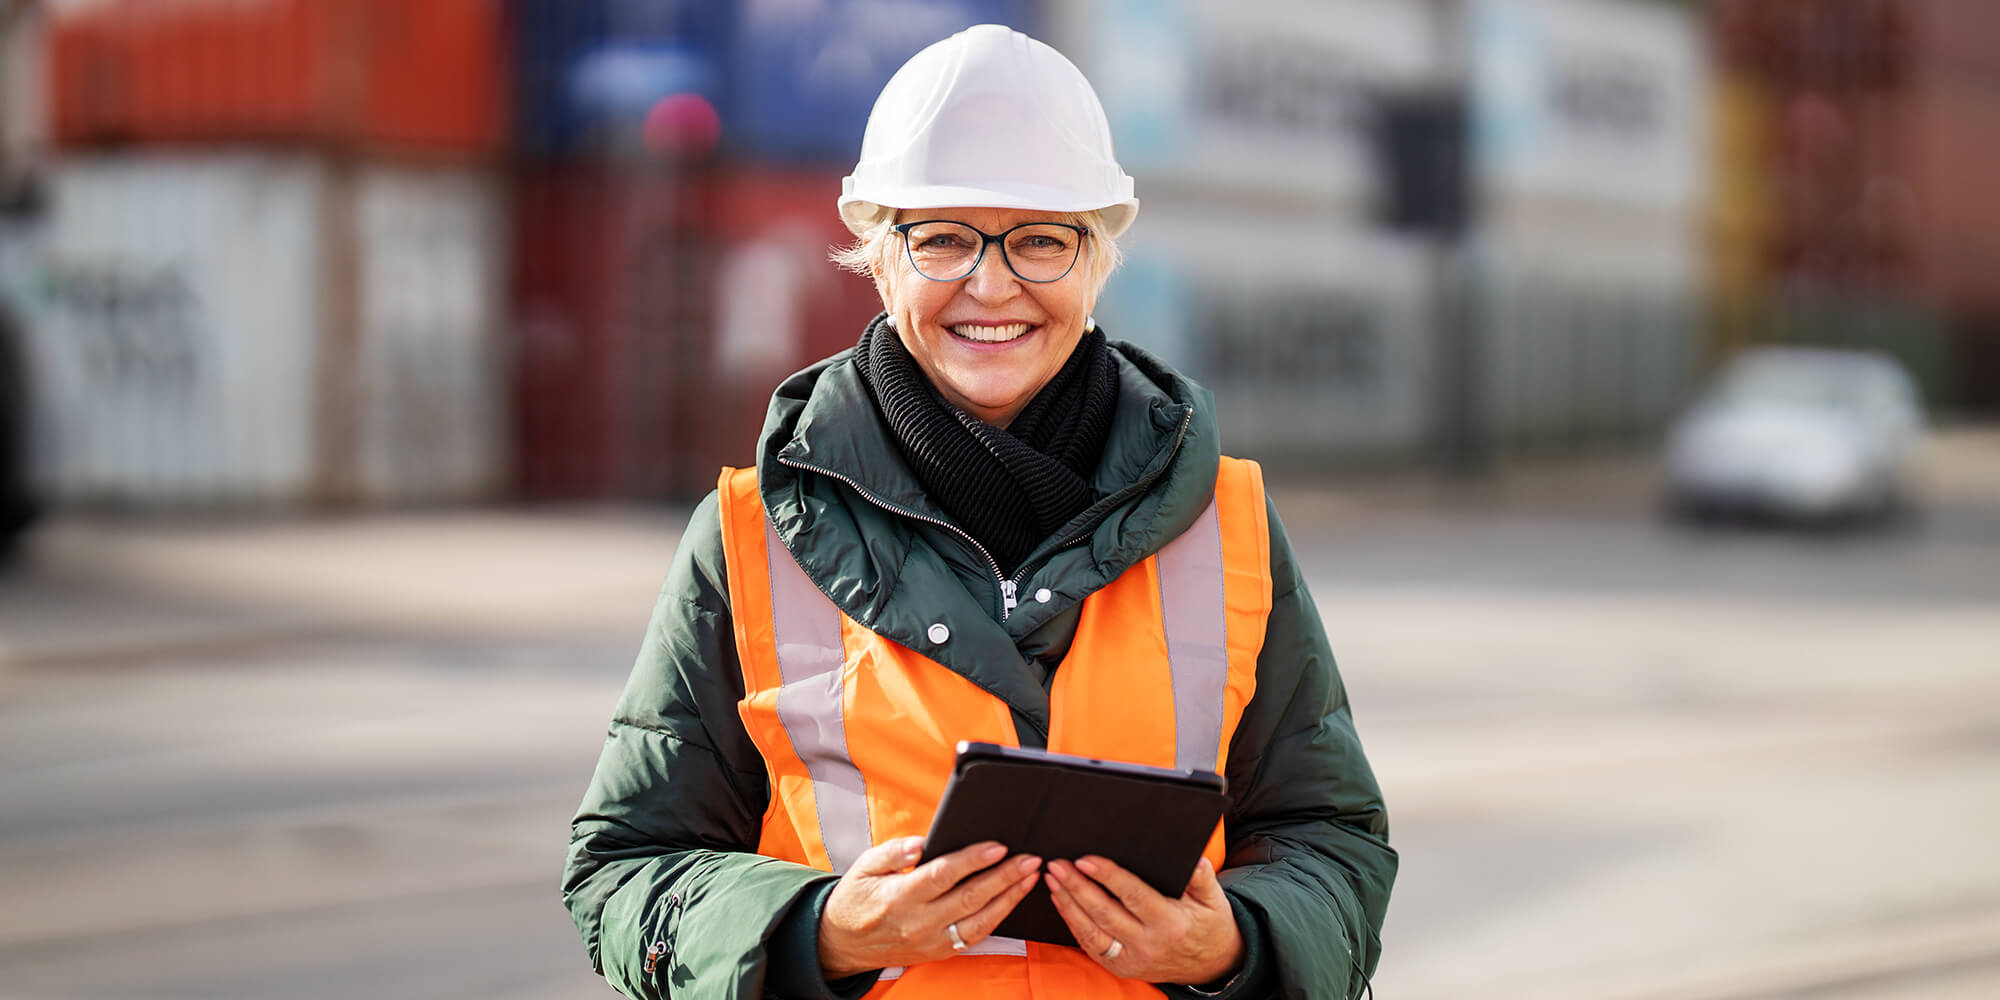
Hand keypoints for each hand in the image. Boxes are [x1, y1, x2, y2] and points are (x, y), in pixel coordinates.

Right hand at [818, 836, 1041, 978]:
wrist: (843, 943)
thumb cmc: (857, 898)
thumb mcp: (864, 866)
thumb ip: (894, 851)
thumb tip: (922, 843)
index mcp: (899, 896)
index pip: (943, 875)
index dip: (973, 860)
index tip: (998, 846)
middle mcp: (918, 922)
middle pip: (970, 897)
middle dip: (1004, 877)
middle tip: (1029, 858)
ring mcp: (931, 941)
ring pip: (980, 921)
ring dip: (1009, 898)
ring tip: (1030, 877)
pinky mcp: (939, 951)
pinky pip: (975, 935)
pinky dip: (998, 918)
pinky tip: (1012, 899)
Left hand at [1045, 855, 1241, 984]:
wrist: (1210, 965)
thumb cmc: (1208, 924)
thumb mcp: (1213, 900)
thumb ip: (1202, 877)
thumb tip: (1193, 859)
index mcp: (1170, 923)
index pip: (1133, 896)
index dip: (1107, 877)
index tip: (1085, 859)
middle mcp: (1148, 944)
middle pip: (1105, 913)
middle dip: (1077, 887)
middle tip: (1057, 864)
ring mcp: (1132, 959)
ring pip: (1091, 931)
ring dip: (1068, 904)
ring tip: (1052, 880)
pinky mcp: (1121, 967)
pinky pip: (1091, 945)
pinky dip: (1073, 924)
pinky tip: (1061, 902)